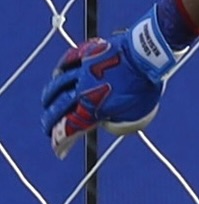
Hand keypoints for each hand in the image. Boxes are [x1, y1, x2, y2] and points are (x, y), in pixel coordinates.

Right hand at [41, 32, 164, 159]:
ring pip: (59, 83)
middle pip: (59, 106)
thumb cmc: (144, 88)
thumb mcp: (136, 116)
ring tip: (47, 100)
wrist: (146, 56)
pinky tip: (59, 72)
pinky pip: (69, 60)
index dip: (61, 141)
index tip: (58, 150)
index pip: (70, 127)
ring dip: (51, 94)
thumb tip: (105, 123)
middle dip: (50, 120)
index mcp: (92, 107)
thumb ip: (118, 123)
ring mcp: (83, 70)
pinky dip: (62, 67)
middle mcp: (82, 89)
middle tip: (46, 127)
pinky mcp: (88, 53)